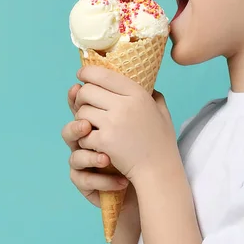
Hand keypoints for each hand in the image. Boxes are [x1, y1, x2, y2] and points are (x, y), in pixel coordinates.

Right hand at [62, 84, 135, 209]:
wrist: (150, 183)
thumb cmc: (142, 150)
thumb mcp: (142, 123)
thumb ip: (136, 102)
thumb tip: (144, 80)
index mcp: (95, 124)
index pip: (79, 109)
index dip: (74, 99)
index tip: (77, 89)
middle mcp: (86, 143)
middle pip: (69, 131)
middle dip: (76, 127)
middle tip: (87, 126)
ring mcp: (85, 164)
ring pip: (74, 157)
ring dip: (88, 157)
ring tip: (105, 159)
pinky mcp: (87, 184)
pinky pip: (84, 180)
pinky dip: (101, 180)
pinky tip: (120, 181)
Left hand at [74, 66, 178, 183]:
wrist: (159, 171)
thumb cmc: (161, 143)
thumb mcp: (162, 112)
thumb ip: (153, 95)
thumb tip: (147, 82)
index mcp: (137, 94)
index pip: (104, 74)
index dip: (87, 72)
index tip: (81, 74)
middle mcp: (124, 104)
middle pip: (87, 91)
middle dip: (81, 98)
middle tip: (84, 104)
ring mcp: (113, 122)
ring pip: (82, 112)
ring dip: (81, 119)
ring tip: (90, 125)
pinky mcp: (105, 140)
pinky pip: (83, 133)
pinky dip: (85, 138)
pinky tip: (94, 143)